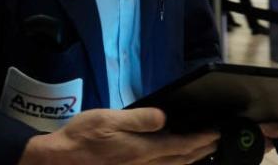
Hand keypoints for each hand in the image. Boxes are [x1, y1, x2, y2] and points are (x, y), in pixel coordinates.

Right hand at [19, 108, 218, 164]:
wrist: (61, 161)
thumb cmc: (81, 138)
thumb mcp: (107, 119)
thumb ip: (138, 119)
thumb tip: (163, 117)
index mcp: (142, 150)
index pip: (180, 145)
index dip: (200, 139)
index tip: (215, 133)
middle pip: (181, 159)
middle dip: (201, 150)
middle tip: (216, 141)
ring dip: (190, 159)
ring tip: (202, 152)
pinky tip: (173, 162)